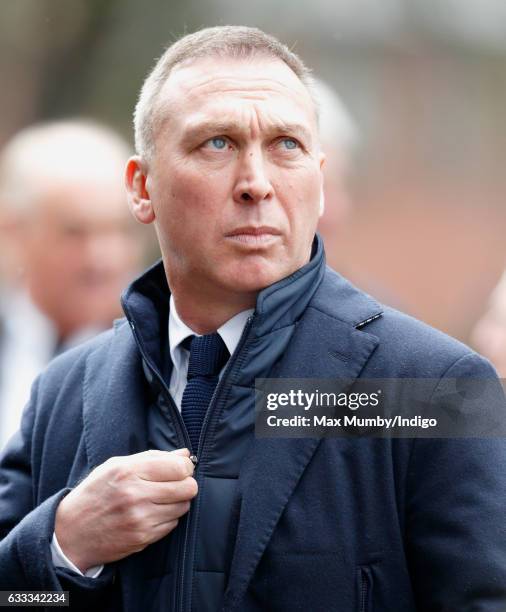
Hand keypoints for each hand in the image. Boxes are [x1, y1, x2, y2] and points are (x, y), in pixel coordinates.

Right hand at [55, 448, 196, 571]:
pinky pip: (172, 524)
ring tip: (160, 499)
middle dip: (186, 484)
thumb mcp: (117, 466)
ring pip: (183, 506)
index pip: (178, 467)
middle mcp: (135, 495)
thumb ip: (153, 457)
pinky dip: (167, 518)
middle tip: (176, 484)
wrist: (72, 532)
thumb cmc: (96, 493)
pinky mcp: (143, 538)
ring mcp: (140, 519)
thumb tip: (186, 454)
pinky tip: (151, 513)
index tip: (182, 468)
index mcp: (128, 471)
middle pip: (187, 488)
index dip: (186, 467)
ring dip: (177, 502)